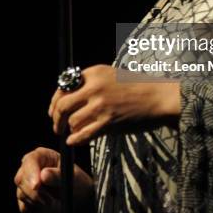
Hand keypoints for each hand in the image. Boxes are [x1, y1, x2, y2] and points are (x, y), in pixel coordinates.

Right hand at [14, 147, 93, 212]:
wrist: (78, 202)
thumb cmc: (77, 184)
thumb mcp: (73, 177)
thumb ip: (58, 175)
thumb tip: (43, 174)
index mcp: (43, 156)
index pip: (30, 160)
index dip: (31, 172)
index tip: (37, 185)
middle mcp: (31, 168)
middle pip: (21, 178)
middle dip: (35, 192)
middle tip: (50, 199)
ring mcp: (26, 184)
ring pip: (22, 194)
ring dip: (38, 202)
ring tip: (53, 201)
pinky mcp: (25, 200)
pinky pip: (24, 207)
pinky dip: (36, 210)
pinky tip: (48, 207)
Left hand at [48, 64, 180, 145]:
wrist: (159, 97)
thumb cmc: (137, 86)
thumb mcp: (112, 75)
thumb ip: (91, 82)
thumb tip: (69, 95)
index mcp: (94, 72)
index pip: (63, 86)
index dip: (54, 102)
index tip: (54, 111)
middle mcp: (94, 87)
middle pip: (62, 105)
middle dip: (55, 119)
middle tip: (57, 126)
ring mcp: (101, 105)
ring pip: (71, 121)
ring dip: (68, 130)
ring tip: (70, 133)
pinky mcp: (108, 122)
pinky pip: (83, 134)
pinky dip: (75, 139)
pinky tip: (74, 140)